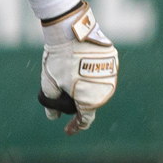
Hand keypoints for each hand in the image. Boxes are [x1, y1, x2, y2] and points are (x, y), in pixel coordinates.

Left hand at [38, 1, 117, 134]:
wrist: (71, 31)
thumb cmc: (59, 60)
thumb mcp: (50, 84)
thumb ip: (51, 104)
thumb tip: (53, 117)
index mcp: (90, 100)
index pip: (84, 120)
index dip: (75, 127)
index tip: (68, 131)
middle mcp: (106, 91)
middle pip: (90, 103)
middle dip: (76, 103)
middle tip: (62, 95)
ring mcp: (111, 75)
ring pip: (97, 88)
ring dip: (85, 87)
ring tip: (69, 77)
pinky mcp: (113, 60)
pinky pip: (101, 73)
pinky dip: (91, 74)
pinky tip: (79, 66)